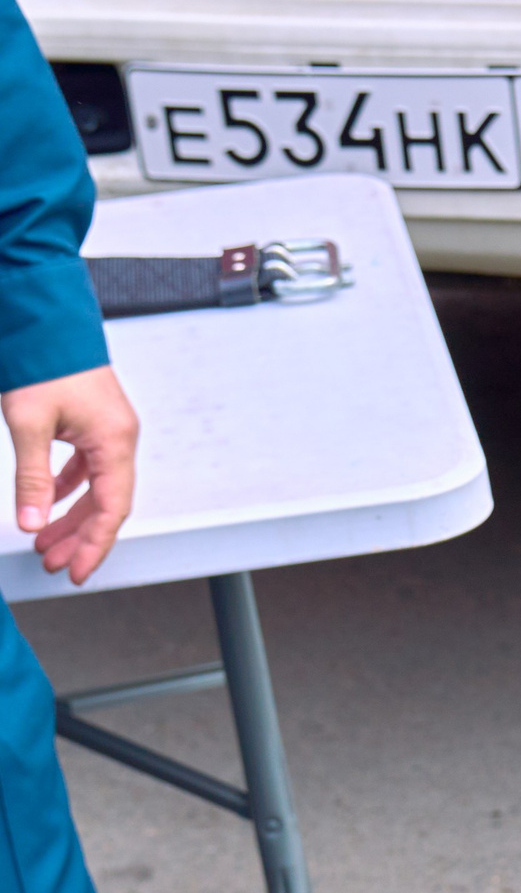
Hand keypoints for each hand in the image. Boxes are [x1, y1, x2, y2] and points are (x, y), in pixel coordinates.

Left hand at [3, 363, 137, 584]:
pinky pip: (87, 468)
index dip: (94, 545)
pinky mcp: (94, 424)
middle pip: (106, 504)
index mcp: (114, 442)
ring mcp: (108, 431)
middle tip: (54, 563)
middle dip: (79, 537)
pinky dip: (69, 490)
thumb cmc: (45, 363)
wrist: (47, 321)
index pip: (112, 509)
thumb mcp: (29, 425)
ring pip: (96, 488)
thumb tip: (31, 523)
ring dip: (72, 517)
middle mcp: (119, 439)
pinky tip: (49, 502)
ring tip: (46, 541)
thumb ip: (32, 478)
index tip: (77, 570)